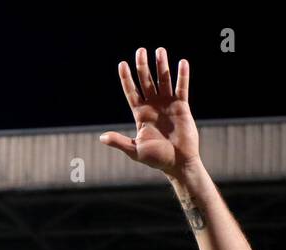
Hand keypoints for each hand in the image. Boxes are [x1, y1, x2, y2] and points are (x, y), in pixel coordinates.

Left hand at [99, 47, 199, 177]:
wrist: (178, 163)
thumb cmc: (157, 159)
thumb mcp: (135, 151)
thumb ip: (120, 142)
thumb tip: (102, 138)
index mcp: (140, 114)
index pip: (131, 91)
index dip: (126, 78)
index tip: (122, 64)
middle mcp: (153, 105)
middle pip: (146, 81)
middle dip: (143, 66)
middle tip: (140, 51)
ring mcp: (167, 104)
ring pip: (163, 80)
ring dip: (161, 66)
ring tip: (159, 50)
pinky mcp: (182, 106)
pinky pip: (181, 88)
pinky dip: (182, 76)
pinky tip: (182, 63)